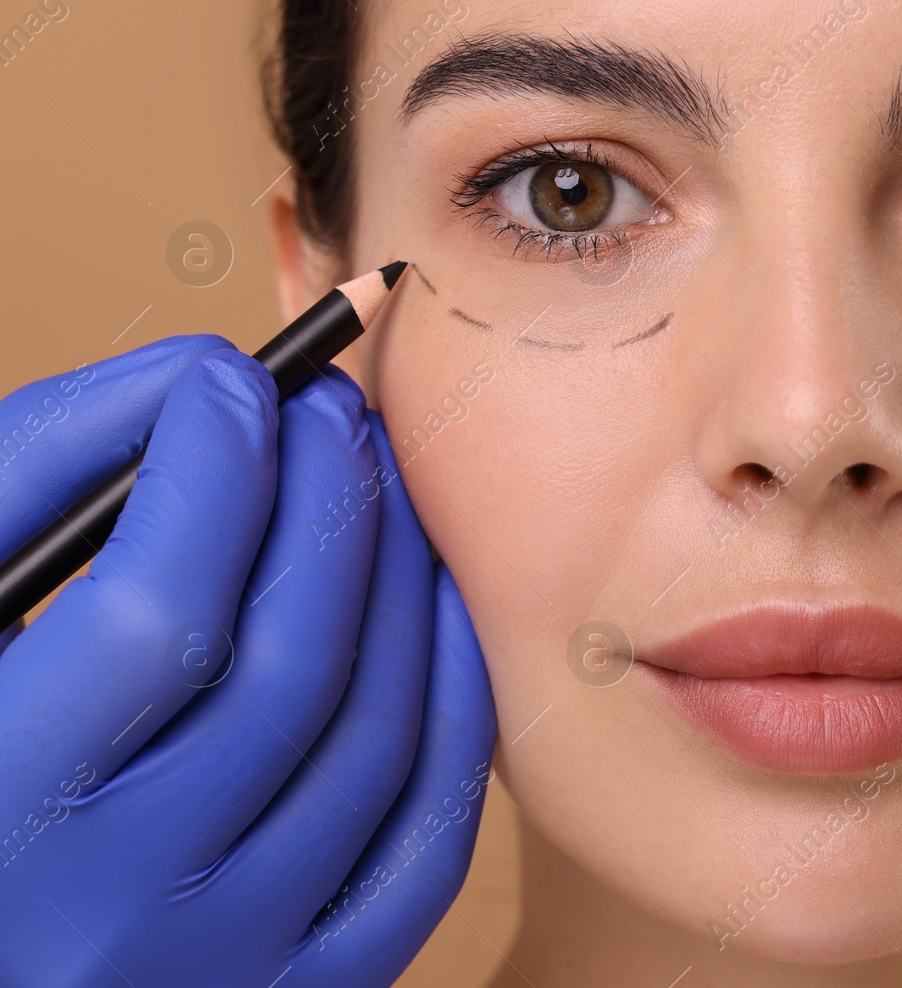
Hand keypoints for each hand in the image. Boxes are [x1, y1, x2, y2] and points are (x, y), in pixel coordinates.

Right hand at [0, 337, 496, 987]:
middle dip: (327, 505)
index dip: (213, 474)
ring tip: (378, 488)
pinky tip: (432, 613)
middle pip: (291, 668)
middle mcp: (114, 917)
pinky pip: (426, 839)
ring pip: (376, 741)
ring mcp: (227, 967)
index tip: (232, 384)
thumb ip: (37, 477)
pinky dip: (450, 706)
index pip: (156, 620)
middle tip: (332, 414)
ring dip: (401, 584)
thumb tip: (197, 382)